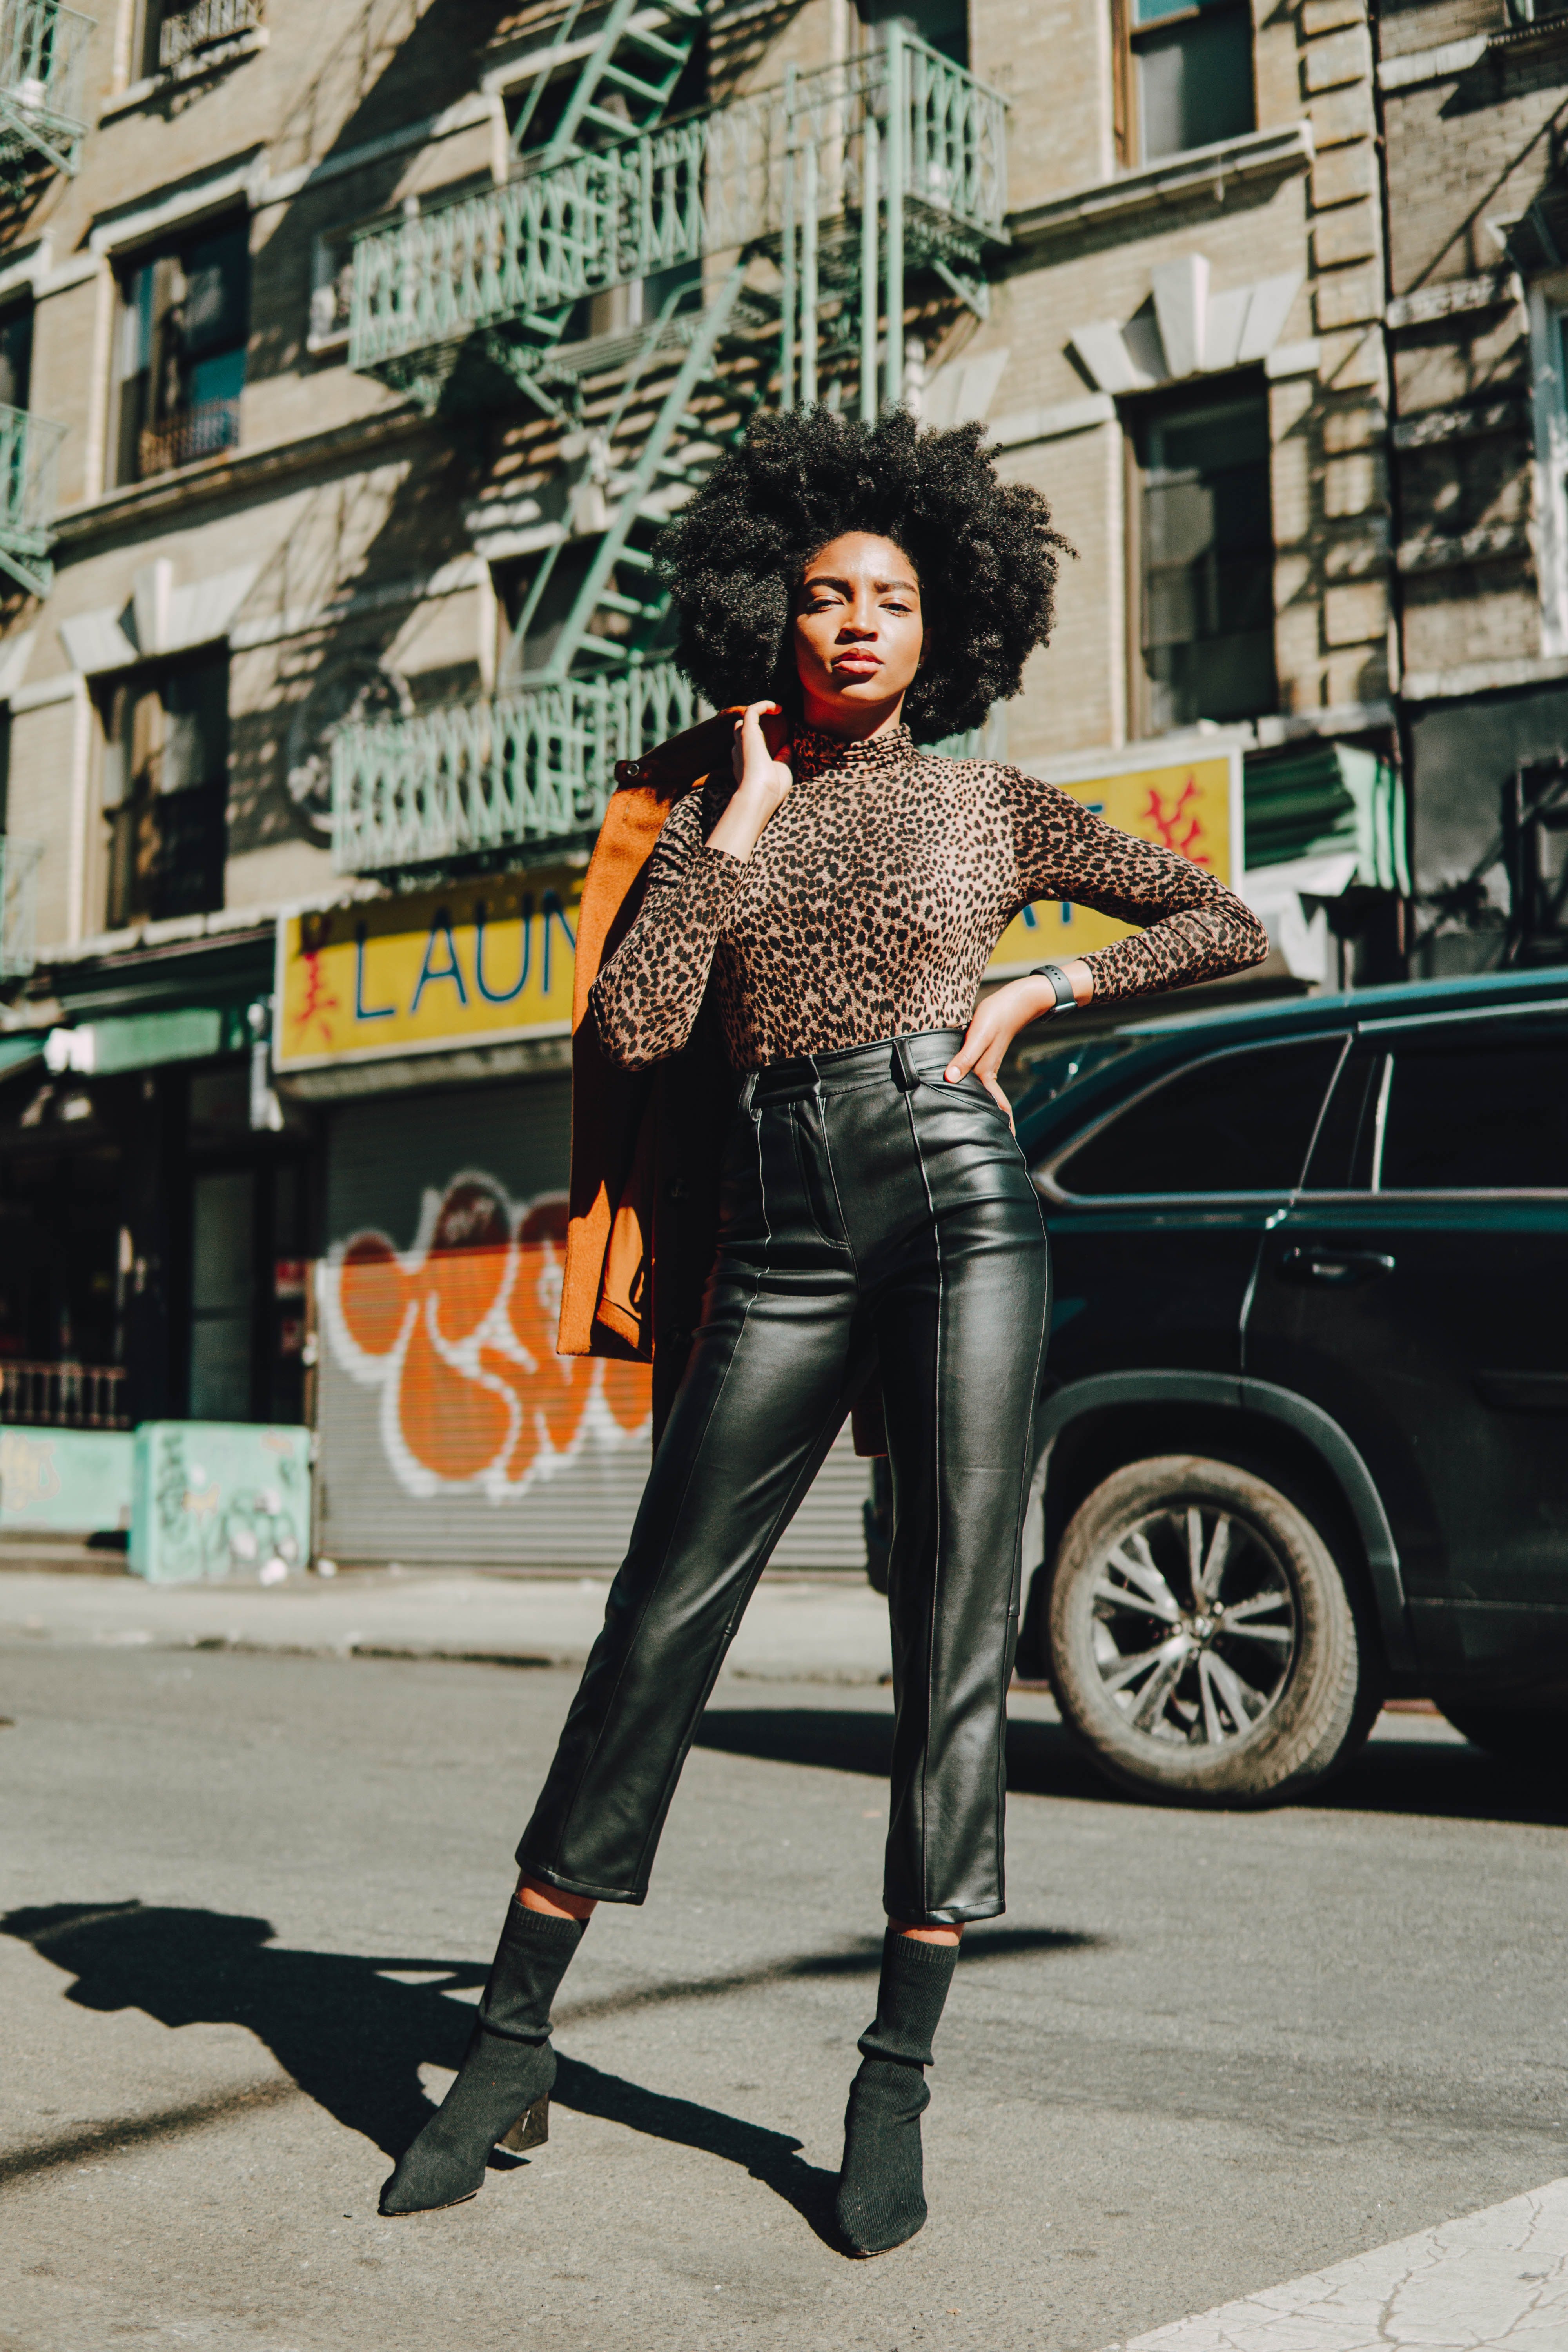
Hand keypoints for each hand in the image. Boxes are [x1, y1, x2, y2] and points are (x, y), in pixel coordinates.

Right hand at [707, 702, 792, 860]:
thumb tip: (787, 745)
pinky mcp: (747, 731)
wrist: (760, 794)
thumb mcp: (781, 772)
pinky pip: (752, 711)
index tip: (778, 741)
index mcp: (745, 764)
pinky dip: (764, 705)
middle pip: (740, 732)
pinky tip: (778, 708)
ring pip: (744, 721)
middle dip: (753, 726)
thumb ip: (783, 758)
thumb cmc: (771, 789)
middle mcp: (740, 752)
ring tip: (776, 710)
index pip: (746, 747)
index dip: (759, 741)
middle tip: (772, 723)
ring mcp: (742, 741)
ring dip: (759, 713)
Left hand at [944, 964, 1094, 1129]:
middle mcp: (986, 1070)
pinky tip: (968, 1088)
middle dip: (994, 1121)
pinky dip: (978, 1089)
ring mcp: (986, 1062)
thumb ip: (964, 1058)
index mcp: (986, 1072)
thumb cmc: (996, 1015)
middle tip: (994, 1140)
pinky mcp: (983, 1053)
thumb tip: (949, 1079)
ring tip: (980, 1121)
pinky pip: (980, 1078)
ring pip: (985, 1091)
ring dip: (986, 1106)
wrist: (1016, 999)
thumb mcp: (977, 1036)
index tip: (1007, 1141)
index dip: (1002, 1123)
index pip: (996, 1105)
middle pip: (991, 1102)